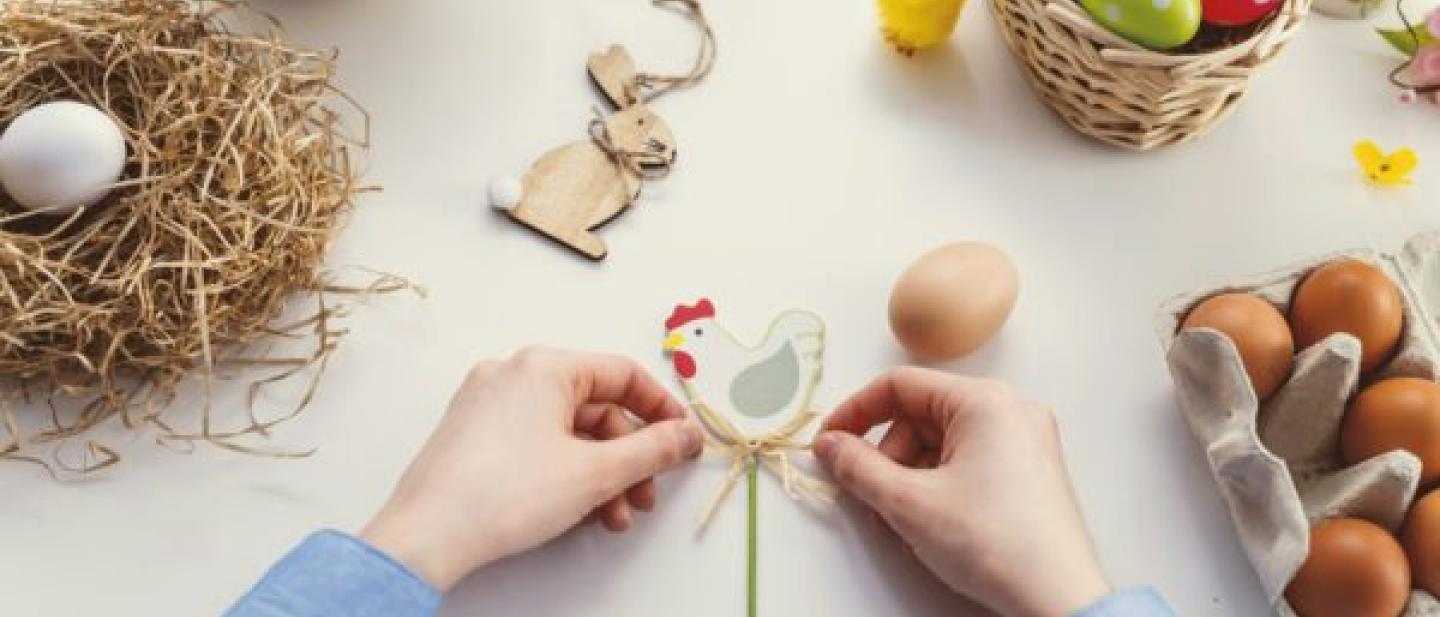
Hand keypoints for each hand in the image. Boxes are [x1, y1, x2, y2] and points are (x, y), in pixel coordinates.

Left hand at [361, 347, 703, 590]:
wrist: (428, 536)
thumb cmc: (502, 495)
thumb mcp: (596, 473)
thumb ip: (652, 450)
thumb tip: (684, 436)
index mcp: (543, 366)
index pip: (622, 374)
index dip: (661, 409)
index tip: (681, 440)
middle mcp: (512, 374)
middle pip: (595, 408)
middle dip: (628, 459)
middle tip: (646, 493)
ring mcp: (488, 404)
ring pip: (566, 432)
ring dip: (599, 475)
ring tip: (612, 517)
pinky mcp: (473, 434)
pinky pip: (536, 443)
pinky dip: (564, 473)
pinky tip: (577, 511)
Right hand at [813, 368, 1109, 616]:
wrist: (1058, 599)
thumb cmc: (996, 544)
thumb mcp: (908, 503)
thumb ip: (858, 467)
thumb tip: (831, 446)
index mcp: (985, 401)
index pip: (900, 386)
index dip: (855, 413)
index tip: (830, 443)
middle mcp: (1010, 410)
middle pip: (920, 417)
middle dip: (886, 459)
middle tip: (871, 499)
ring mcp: (1025, 441)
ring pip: (942, 444)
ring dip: (910, 479)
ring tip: (903, 524)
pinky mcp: (1030, 471)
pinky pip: (969, 462)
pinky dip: (939, 487)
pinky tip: (931, 524)